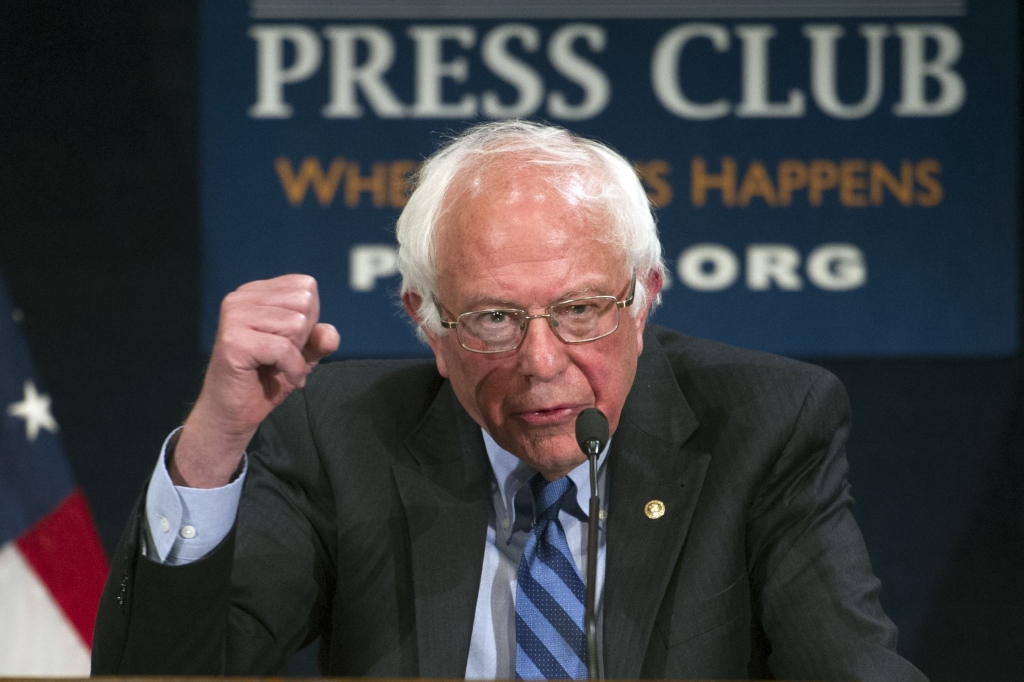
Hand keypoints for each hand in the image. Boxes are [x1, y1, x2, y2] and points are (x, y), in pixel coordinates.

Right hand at [171, 275, 339, 487]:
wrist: (233, 412)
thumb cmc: (266, 378)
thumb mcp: (303, 353)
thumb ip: (320, 339)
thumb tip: (330, 334)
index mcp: (255, 292)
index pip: (305, 286)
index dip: (310, 318)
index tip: (290, 341)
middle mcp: (241, 298)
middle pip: (303, 302)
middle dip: (303, 336)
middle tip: (283, 356)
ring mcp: (234, 317)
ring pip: (296, 324)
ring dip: (296, 354)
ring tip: (278, 366)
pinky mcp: (234, 341)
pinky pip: (284, 348)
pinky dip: (292, 369)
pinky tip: (282, 377)